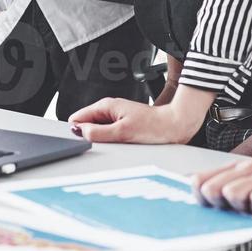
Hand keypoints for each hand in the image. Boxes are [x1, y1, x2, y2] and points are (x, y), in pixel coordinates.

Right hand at [69, 98, 199, 144]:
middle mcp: (109, 109)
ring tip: (118, 143)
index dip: (77, 131)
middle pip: (86, 125)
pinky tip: (122, 144)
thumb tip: (80, 132)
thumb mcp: (122, 132)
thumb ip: (98, 132)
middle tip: (106, 144)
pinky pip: (108, 134)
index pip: (77, 118)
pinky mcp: (122, 125)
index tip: (84, 142)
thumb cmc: (153, 127)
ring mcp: (115, 117)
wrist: (174, 127)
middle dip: (90, 136)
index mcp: (105, 106)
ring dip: (102, 139)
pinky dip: (111, 140)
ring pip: (97, 130)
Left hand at [192, 156, 251, 215]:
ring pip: (232, 194)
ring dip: (240, 207)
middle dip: (217, 205)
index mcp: (238, 168)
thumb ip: (232, 184)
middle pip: (211, 190)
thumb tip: (205, 198)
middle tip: (234, 210)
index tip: (211, 207)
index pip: (200, 180)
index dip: (200, 198)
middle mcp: (248, 170)